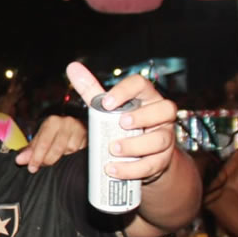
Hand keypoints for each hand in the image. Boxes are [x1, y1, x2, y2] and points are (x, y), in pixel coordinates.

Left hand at [15, 115, 86, 172]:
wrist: (75, 125)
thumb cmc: (56, 132)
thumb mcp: (41, 136)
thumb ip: (31, 149)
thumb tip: (20, 160)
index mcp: (53, 122)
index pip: (44, 142)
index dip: (37, 157)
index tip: (31, 168)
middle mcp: (67, 123)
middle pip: (57, 148)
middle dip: (47, 160)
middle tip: (40, 167)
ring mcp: (79, 131)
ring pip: (69, 151)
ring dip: (61, 158)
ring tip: (55, 158)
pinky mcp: (88, 138)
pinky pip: (79, 152)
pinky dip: (72, 157)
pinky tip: (67, 156)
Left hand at [66, 62, 177, 182]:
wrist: (142, 154)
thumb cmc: (123, 124)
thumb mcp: (108, 107)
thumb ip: (91, 90)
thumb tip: (72, 67)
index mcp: (146, 97)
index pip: (142, 85)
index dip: (126, 91)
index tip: (107, 102)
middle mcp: (161, 115)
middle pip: (164, 109)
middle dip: (142, 117)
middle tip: (121, 124)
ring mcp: (164, 137)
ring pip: (160, 139)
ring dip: (136, 146)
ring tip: (113, 149)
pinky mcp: (162, 160)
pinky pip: (152, 164)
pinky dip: (132, 169)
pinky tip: (113, 169)